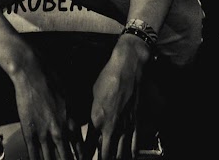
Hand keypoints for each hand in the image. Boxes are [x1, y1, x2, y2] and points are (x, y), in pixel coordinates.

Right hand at [10, 54, 85, 159]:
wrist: (34, 73)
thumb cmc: (54, 80)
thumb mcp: (72, 98)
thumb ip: (76, 114)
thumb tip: (80, 122)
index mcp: (72, 123)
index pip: (80, 150)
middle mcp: (60, 131)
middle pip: (66, 158)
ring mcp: (44, 133)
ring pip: (50, 158)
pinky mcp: (30, 131)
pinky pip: (33, 153)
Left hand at [86, 35, 151, 158]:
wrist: (128, 67)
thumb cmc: (107, 77)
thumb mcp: (91, 94)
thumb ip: (87, 112)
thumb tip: (82, 123)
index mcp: (96, 119)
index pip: (88, 146)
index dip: (84, 156)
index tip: (81, 159)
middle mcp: (111, 126)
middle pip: (106, 154)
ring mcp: (125, 125)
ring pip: (121, 153)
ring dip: (116, 158)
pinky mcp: (136, 122)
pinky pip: (134, 144)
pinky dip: (131, 154)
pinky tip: (129, 157)